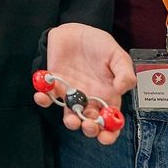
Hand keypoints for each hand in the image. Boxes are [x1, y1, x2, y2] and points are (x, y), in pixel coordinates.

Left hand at [33, 23, 135, 144]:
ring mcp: (71, 93)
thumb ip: (124, 72)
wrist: (76, 30)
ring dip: (70, 121)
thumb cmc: (99, 44)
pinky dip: (43, 99)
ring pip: (69, 114)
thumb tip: (122, 89)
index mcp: (108, 95)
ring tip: (71, 119)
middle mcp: (89, 98)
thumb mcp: (117, 55)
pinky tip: (42, 97)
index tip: (106, 137)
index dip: (110, 132)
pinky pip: (47, 97)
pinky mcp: (54, 85)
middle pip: (90, 122)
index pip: (111, 121)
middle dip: (89, 129)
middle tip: (88, 125)